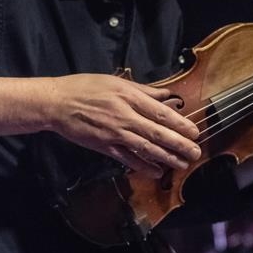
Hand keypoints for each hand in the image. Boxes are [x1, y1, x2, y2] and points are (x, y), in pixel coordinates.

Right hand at [44, 73, 200, 176]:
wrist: (57, 103)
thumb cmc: (85, 88)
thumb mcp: (116, 82)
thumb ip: (143, 90)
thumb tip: (166, 95)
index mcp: (129, 97)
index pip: (161, 113)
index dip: (180, 124)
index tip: (195, 131)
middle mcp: (125, 116)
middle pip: (158, 133)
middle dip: (179, 144)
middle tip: (195, 152)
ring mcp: (115, 134)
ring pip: (146, 148)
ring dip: (166, 158)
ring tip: (182, 164)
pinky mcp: (105, 147)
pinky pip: (128, 159)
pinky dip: (143, 166)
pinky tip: (156, 171)